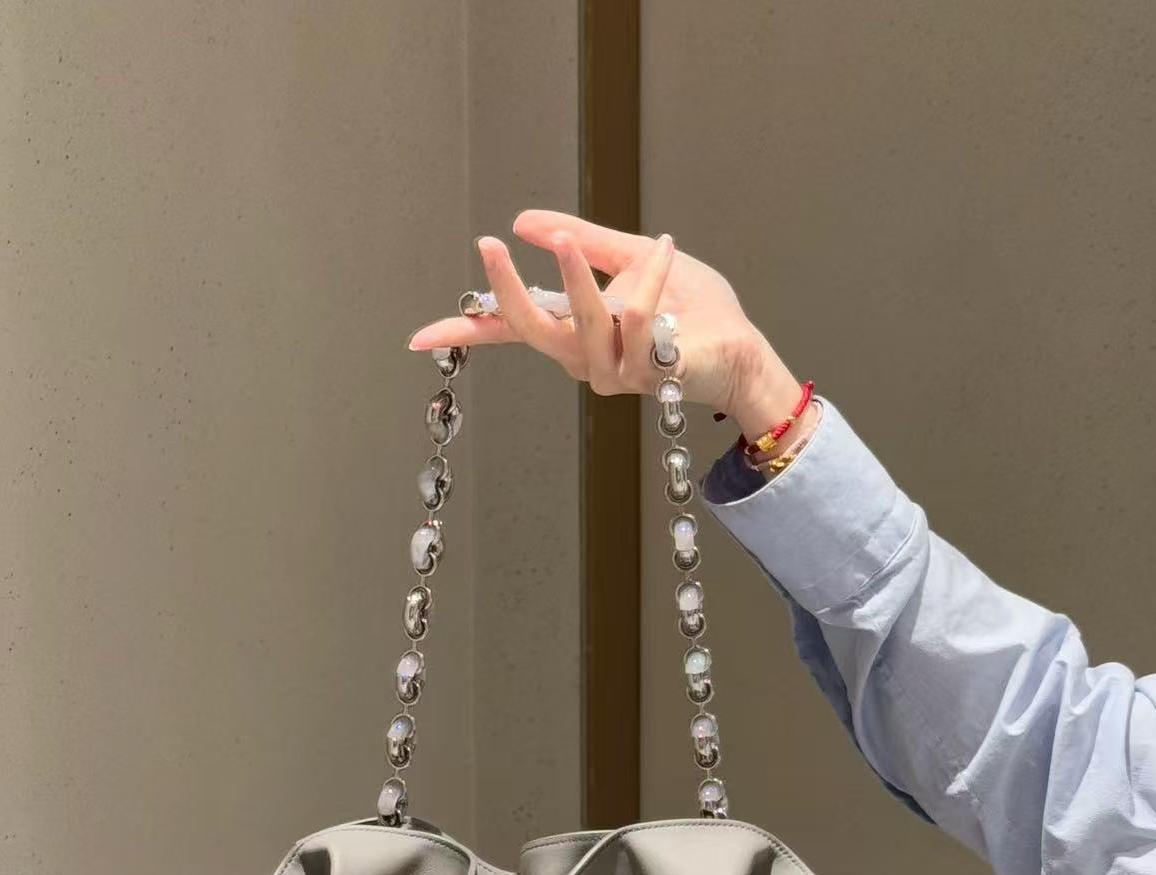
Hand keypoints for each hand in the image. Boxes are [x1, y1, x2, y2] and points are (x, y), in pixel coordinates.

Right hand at [406, 209, 806, 441]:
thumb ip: (579, 241)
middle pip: (529, 328)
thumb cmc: (692, 308)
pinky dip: (649, 276)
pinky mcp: (647, 372)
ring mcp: (612, 372)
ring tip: (611, 242)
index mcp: (572, 332)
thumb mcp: (629, 257)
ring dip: (589, 273)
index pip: (510, 332)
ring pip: (584, 316)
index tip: (416, 338)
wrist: (739, 345)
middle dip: (508, 286)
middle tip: (490, 241)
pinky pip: (636, 315)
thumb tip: (524, 221)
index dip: (465, 332)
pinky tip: (665, 253)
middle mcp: (583, 359)